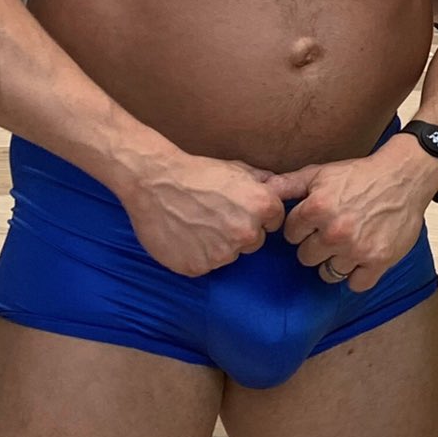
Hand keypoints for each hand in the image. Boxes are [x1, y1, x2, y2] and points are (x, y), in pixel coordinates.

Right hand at [118, 153, 284, 276]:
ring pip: (229, 255)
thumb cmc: (195, 172)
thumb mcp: (236, 169)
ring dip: (217, 244)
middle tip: (213, 216)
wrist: (154, 181)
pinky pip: (205, 265)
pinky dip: (195, 254)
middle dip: (239, 232)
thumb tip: (283, 188)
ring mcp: (223, 254)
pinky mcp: (198, 267)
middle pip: (253, 242)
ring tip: (195, 224)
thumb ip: (263, 183)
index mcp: (263, 207)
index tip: (236, 208)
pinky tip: (183, 236)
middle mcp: (247, 234)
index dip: (255, 215)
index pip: (273, 222)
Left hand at [270, 137, 437, 292]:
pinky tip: (361, 259)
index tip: (315, 222)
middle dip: (316, 246)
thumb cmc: (360, 175)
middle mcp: (335, 231)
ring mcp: (357, 248)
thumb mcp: (320, 173)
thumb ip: (288, 184)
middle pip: (306, 257)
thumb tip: (261, 189)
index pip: (291, 235)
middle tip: (333, 233)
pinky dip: (358, 276)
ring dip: (336, 261)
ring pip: (329, 273)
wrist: (404, 177)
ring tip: (348, 244)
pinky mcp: (379, 260)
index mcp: (317, 209)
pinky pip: (356, 284)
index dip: (302, 229)